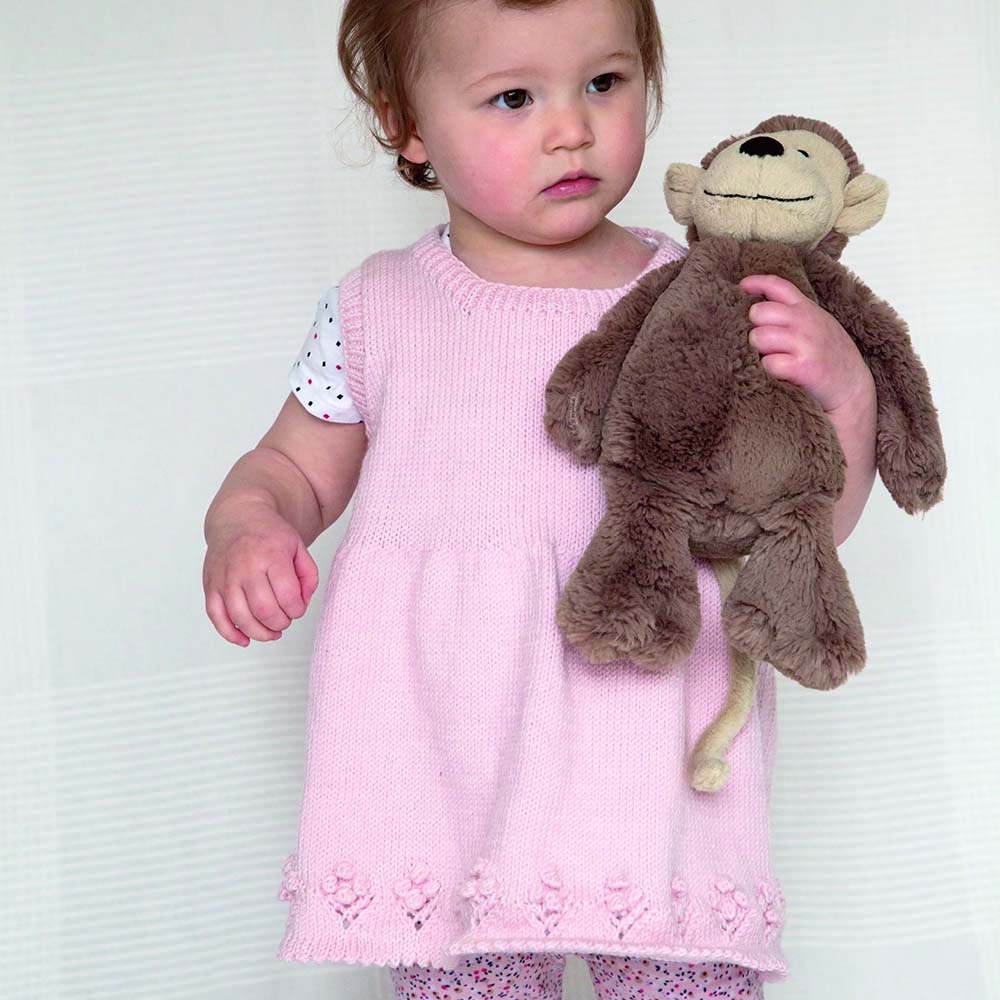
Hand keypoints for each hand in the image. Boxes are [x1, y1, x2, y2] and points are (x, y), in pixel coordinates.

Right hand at [203, 505, 317, 646]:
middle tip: (284, 619)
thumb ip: (309, 575)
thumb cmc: (269, 535)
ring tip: (271, 631)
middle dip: (280, 623)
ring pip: (241, 618)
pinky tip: (245, 639)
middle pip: (264, 610)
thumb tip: (302, 601)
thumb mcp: (298, 547)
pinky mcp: (211, 586)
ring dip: (260, 633)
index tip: (297, 608)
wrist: (237, 518)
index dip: (297, 610)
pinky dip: (231, 634)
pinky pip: (217, 616)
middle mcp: (245, 566)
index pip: (287, 595)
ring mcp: (225, 577)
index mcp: (271, 555)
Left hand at [739, 273, 874, 414]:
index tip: (741, 287)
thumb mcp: (815, 323)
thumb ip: (791, 312)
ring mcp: (805, 343)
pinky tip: (779, 372)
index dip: (756, 283)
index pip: (778, 286)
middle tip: (762, 342)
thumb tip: (756, 305)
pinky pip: (769, 363)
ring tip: (771, 357)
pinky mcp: (803, 367)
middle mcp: (805, 321)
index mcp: (806, 308)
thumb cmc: (829, 355)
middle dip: (754, 327)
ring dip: (758, 350)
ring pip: (760, 337)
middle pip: (759, 312)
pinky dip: (768, 370)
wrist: (853, 385)